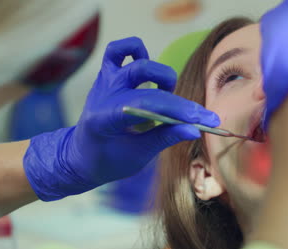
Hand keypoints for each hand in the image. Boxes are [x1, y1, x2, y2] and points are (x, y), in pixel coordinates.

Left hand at [24, 37, 219, 200]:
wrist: (81, 154)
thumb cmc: (108, 159)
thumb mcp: (138, 156)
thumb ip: (165, 138)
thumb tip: (195, 129)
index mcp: (104, 118)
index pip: (148, 105)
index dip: (180, 111)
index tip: (206, 121)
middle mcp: (104, 93)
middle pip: (150, 85)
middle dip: (180, 102)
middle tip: (198, 118)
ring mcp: (105, 80)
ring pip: (139, 61)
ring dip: (161, 77)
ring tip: (167, 98)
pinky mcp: (108, 73)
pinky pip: (120, 49)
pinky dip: (138, 52)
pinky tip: (150, 75)